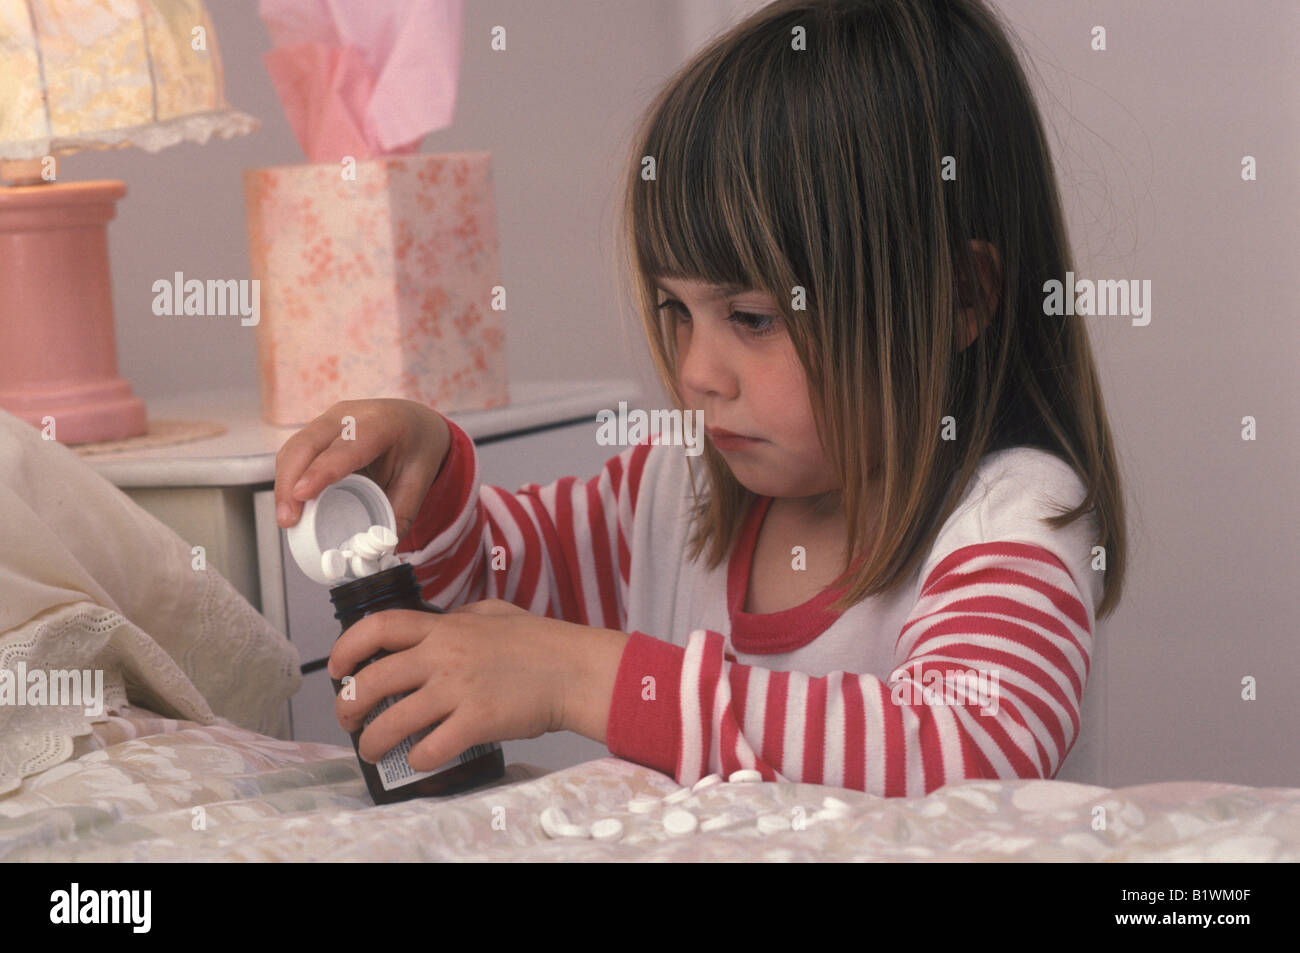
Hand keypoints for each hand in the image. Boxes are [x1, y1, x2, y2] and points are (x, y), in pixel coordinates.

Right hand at [274, 398, 450, 539]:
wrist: (414, 424)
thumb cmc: (416, 449)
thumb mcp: (419, 481)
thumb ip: (399, 514)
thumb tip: (377, 550)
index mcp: (382, 423)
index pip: (346, 446)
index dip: (321, 470)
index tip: (302, 494)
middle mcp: (349, 415)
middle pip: (307, 444)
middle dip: (291, 482)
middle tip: (289, 520)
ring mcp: (327, 421)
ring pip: (293, 449)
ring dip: (284, 484)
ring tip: (288, 519)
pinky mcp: (315, 432)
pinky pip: (293, 454)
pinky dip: (287, 480)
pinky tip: (291, 506)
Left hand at [330, 599, 582, 771]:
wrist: (574, 670)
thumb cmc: (541, 643)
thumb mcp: (495, 612)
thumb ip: (460, 616)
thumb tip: (439, 622)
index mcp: (445, 628)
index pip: (378, 627)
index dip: (346, 648)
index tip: (337, 668)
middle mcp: (443, 656)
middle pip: (373, 681)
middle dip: (348, 705)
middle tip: (348, 718)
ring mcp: (458, 690)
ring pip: (392, 721)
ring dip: (373, 741)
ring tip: (372, 750)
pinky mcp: (476, 721)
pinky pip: (430, 748)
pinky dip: (417, 759)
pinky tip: (419, 760)